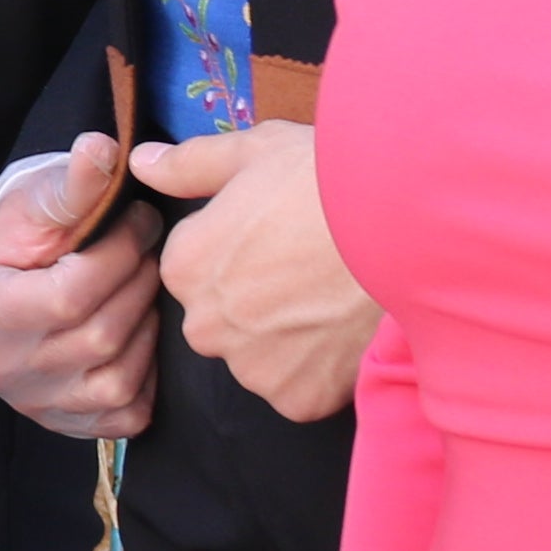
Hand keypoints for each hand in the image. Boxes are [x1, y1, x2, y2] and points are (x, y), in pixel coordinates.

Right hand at [0, 135, 158, 438]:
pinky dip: (148, 375)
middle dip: (140, 283)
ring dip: (148, 326)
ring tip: (144, 288)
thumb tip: (102, 151)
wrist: (5, 285)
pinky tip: (138, 337)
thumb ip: (71, 184)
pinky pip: (129, 412)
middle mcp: (2, 369)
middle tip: (152, 248)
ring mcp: (36, 404)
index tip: (138, 220)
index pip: (69, 294)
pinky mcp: (69, 425)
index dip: (119, 254)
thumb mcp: (34, 203)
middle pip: (99, 335)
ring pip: (119, 376)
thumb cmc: (19, 242)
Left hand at [147, 116, 374, 420]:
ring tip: (332, 299)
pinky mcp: (299, 399)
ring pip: (259, 359)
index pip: (195, 270)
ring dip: (287, 340)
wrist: (408, 228)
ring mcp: (252, 368)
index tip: (278, 236)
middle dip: (255, 302)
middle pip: (222, 319)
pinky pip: (300, 390)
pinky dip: (321, 370)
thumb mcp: (254, 151)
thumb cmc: (329, 180)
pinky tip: (346, 332)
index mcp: (185, 266)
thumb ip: (189, 165)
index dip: (238, 251)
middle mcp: (206, 326)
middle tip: (308, 270)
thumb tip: (142, 163)